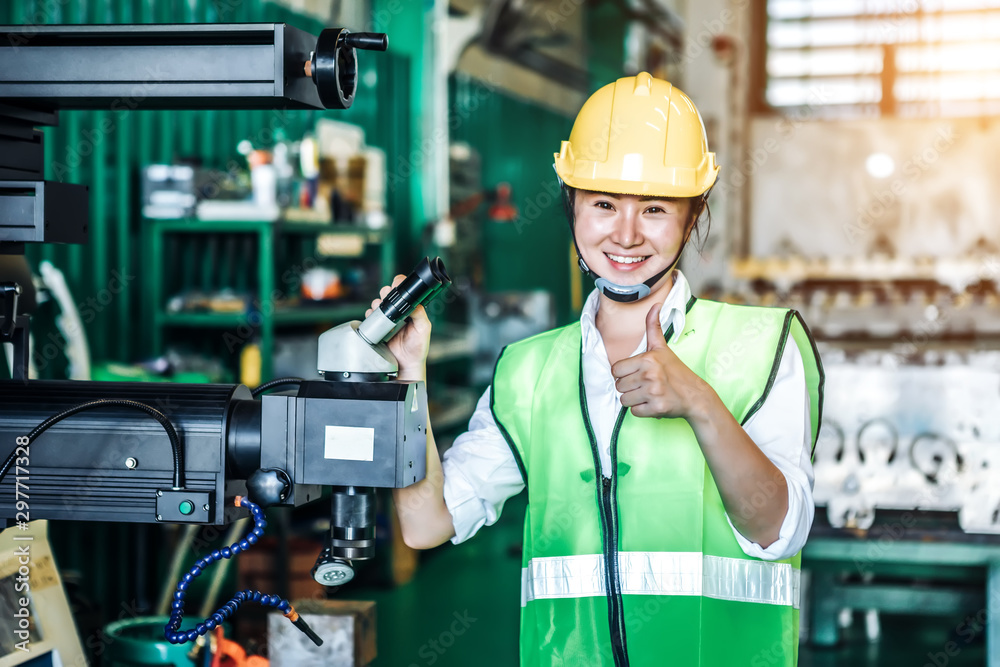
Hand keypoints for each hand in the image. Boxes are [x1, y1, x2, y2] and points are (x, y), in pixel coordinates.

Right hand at [366, 274, 431, 381]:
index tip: (396, 285)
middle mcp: (398, 312)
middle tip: (386, 298)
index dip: (398, 284)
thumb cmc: (417, 347)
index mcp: (410, 309)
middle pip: (387, 293)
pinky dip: (370, 315)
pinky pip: (370, 316)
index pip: (403, 290)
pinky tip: (376, 321)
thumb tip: (416, 303)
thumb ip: (420, 315)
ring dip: (377, 304)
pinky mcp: (377, 327)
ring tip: (382, 312)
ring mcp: (386, 319)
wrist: (405, 365)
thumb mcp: (423, 329)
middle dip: (385, 293)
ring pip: (377, 303)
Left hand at [611, 303, 710, 419]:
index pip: (615, 370)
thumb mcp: (662, 348)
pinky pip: (634, 412)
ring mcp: (654, 392)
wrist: (695, 395)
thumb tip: (655, 304)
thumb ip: (653, 327)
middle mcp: (650, 374)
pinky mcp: (657, 408)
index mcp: (647, 358)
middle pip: (618, 386)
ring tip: (648, 394)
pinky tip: (653, 403)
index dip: (624, 374)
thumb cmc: (675, 371)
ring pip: (624, 400)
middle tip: (645, 385)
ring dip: (634, 400)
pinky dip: (642, 410)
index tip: (637, 374)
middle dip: (629, 388)